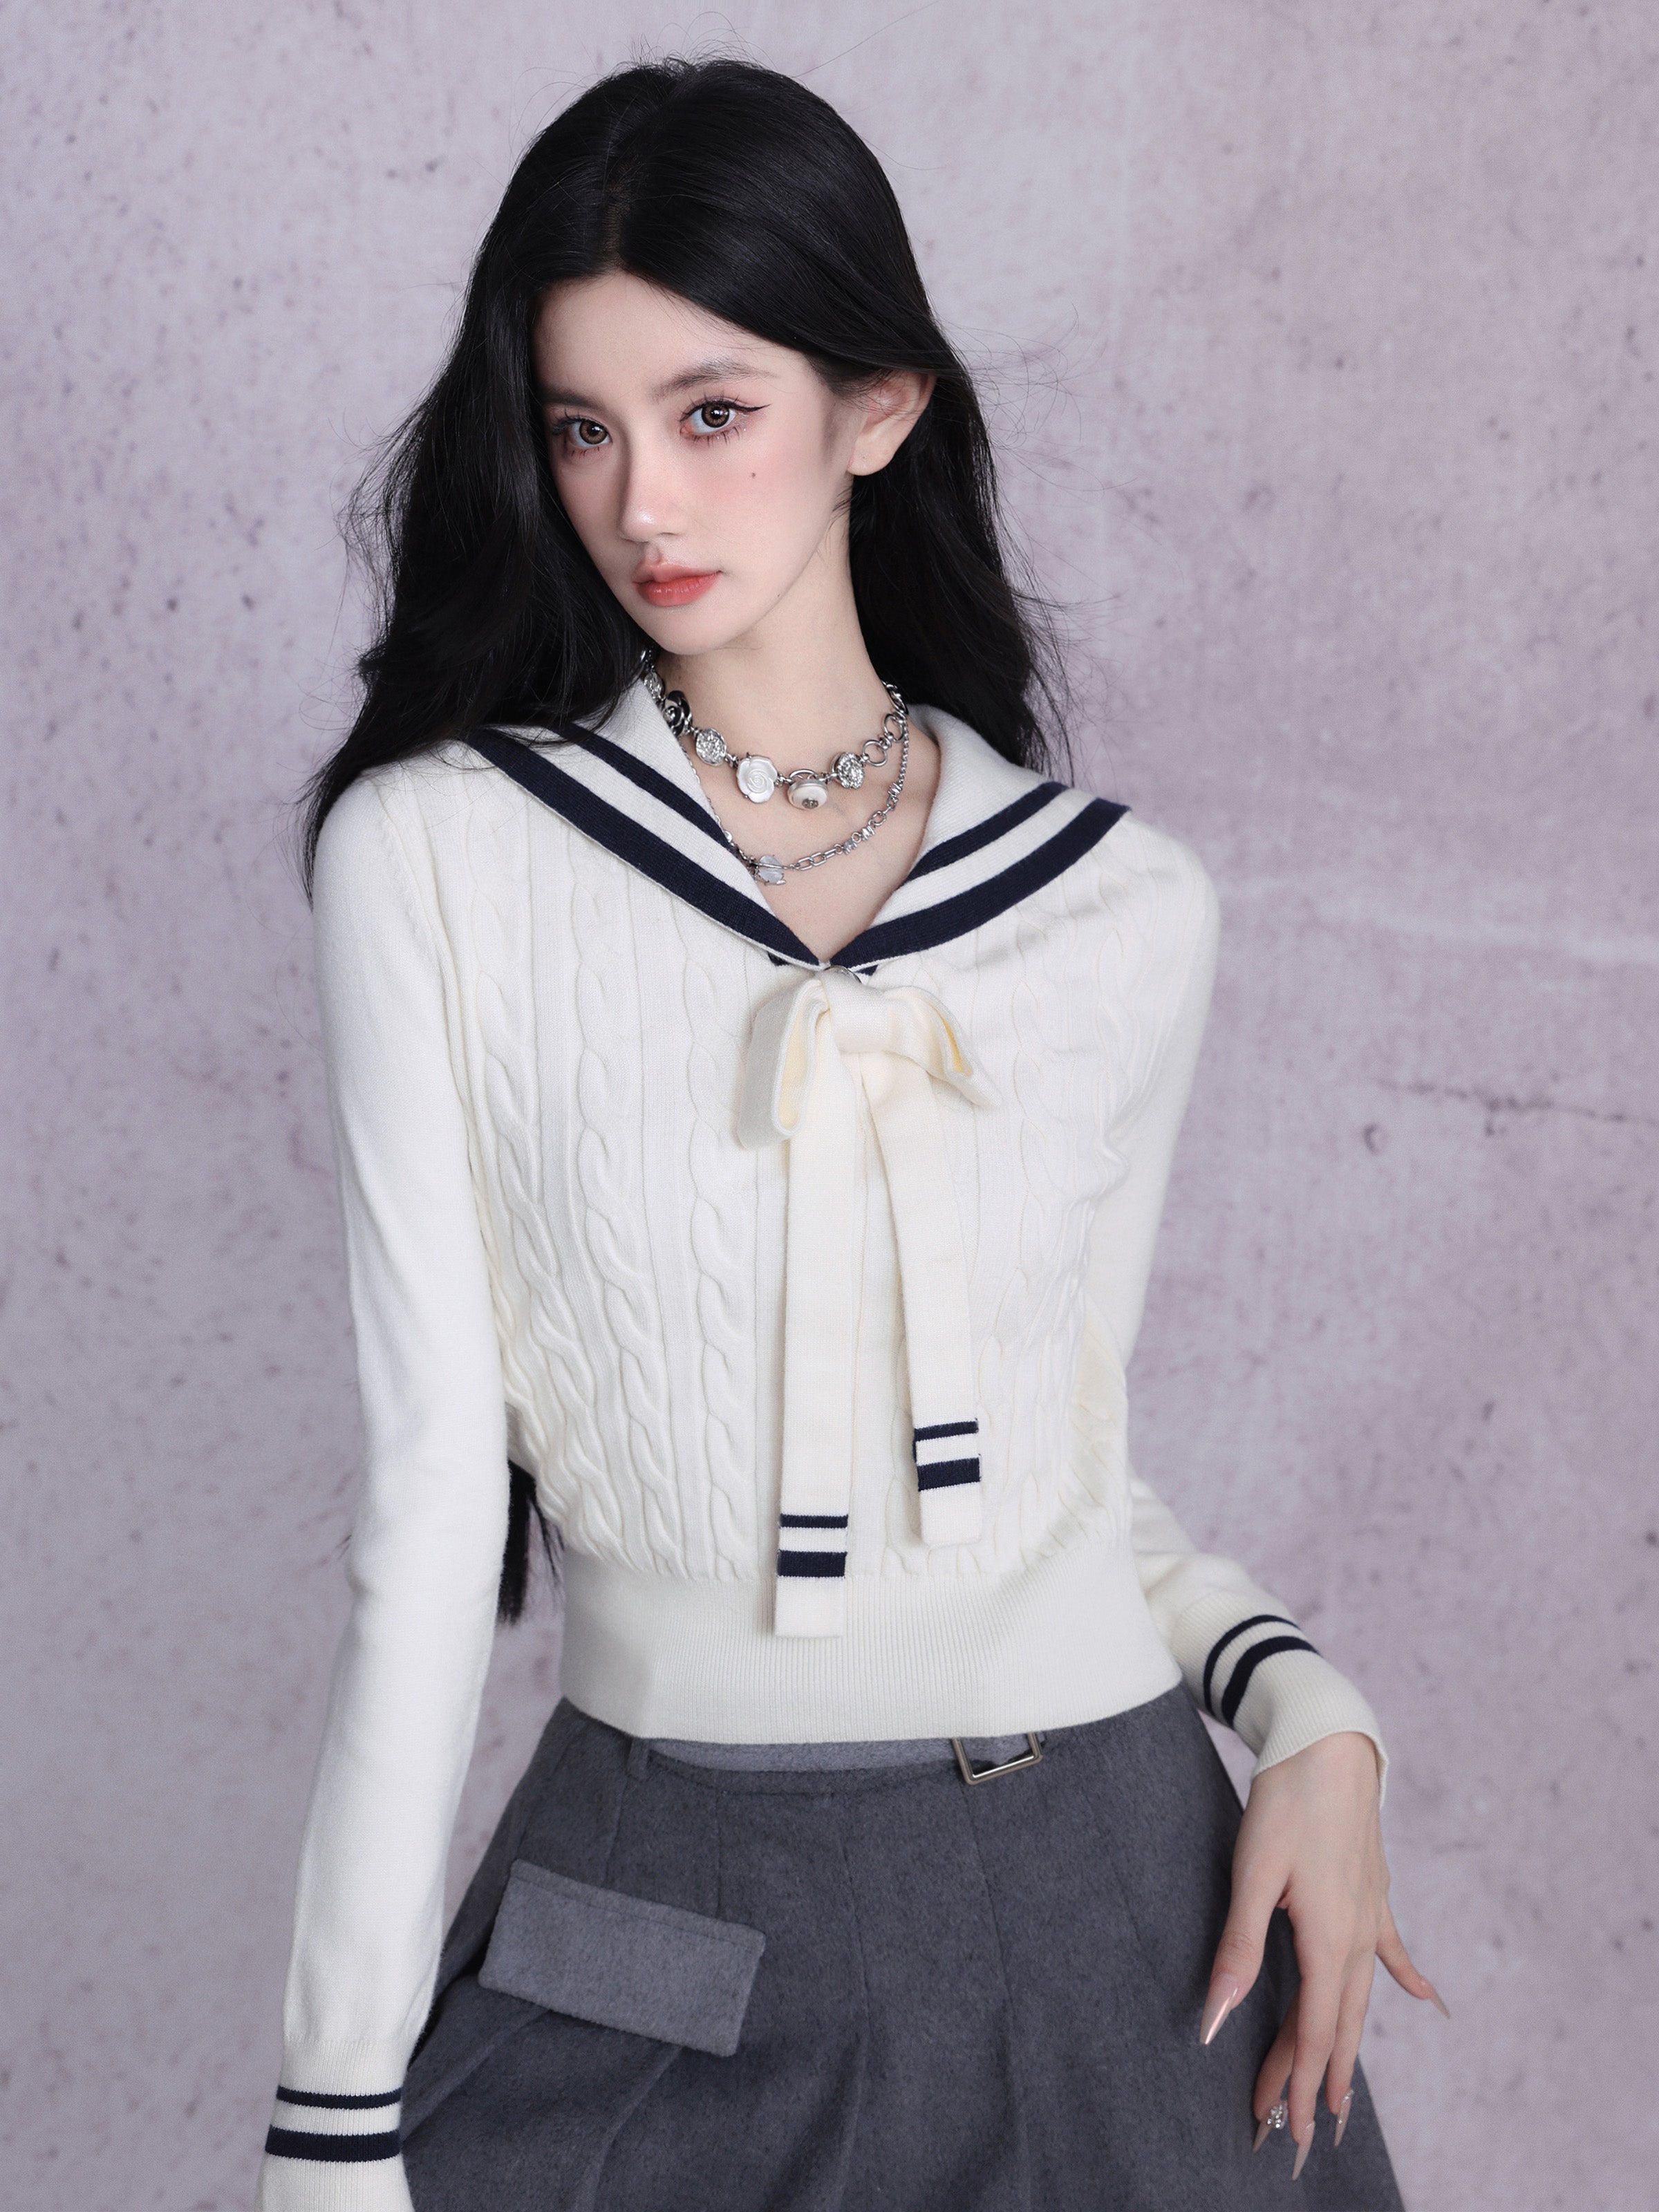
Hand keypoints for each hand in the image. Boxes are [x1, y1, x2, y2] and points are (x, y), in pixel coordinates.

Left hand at [1197, 1730, 1446, 2173]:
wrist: (1328, 1742)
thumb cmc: (1285, 1802)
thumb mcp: (1251, 1874)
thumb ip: (1237, 1949)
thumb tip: (1216, 2020)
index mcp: (1327, 1939)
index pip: (1308, 2031)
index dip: (1291, 2081)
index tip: (1277, 2127)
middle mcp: (1356, 1937)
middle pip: (1335, 2025)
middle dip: (1315, 2081)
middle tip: (1298, 2132)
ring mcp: (1370, 1914)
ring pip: (1359, 1999)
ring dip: (1346, 2047)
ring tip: (1341, 2095)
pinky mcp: (1373, 1891)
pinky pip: (1390, 1951)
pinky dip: (1406, 1979)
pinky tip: (1427, 2002)